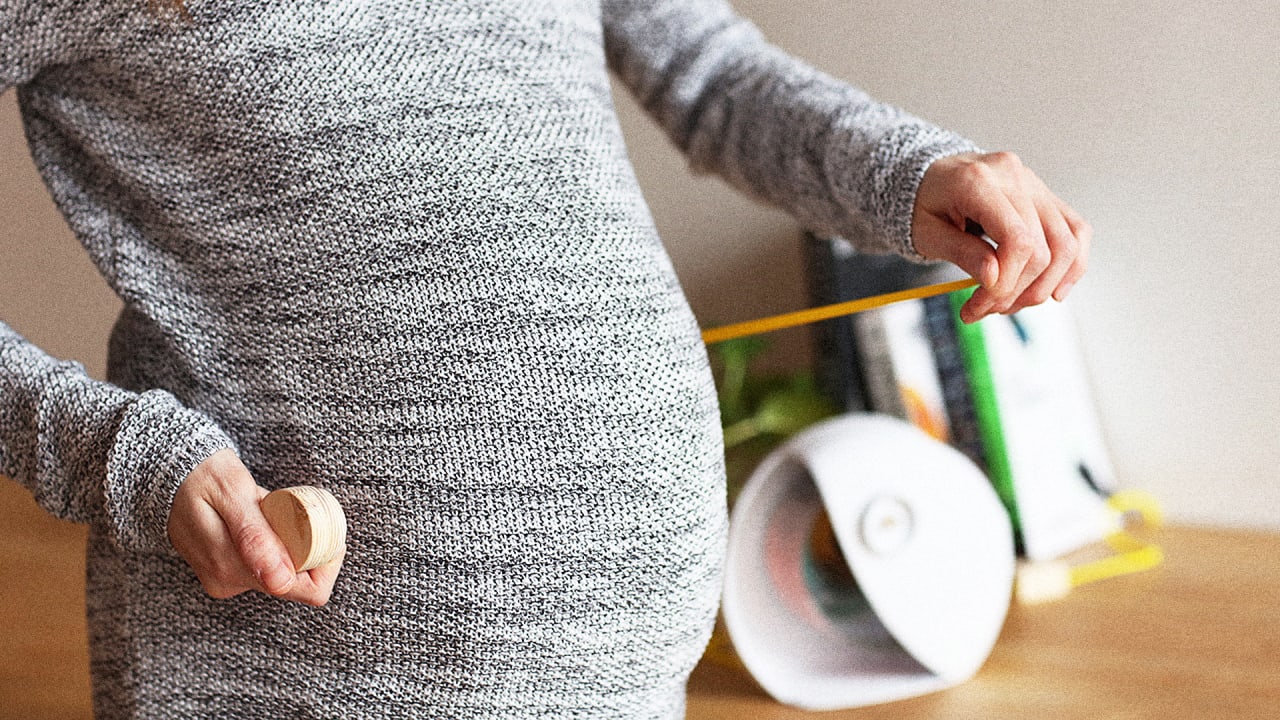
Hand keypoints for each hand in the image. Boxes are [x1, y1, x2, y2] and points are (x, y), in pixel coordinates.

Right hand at [167, 449, 342, 605]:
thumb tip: (281, 581)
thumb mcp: (233, 495)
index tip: (329, 533)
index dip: (326, 564)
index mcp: (232, 568)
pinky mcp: (224, 572)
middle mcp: (228, 582)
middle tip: (304, 514)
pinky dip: (275, 545)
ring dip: (291, 546)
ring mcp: (225, 579)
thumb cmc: (201, 475)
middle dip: (309, 551)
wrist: (165, 471)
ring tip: (277, 513)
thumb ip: (255, 537)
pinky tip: (265, 521)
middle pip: (295, 581)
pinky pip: (266, 566)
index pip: (306, 590)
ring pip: (282, 573)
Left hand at [911, 151, 1090, 322]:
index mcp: (978, 181)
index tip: (979, 304)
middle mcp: (1014, 175)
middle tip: (985, 310)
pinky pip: (1075, 231)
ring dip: (1044, 285)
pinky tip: (1054, 291)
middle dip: (1017, 291)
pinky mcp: (1045, 195)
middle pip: (1042, 248)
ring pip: (1067, 242)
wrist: (928, 179)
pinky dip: (1071, 265)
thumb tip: (994, 280)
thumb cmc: (922, 205)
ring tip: (1011, 304)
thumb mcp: (926, 232)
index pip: (1017, 240)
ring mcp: (1034, 183)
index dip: (1007, 282)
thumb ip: (961, 253)